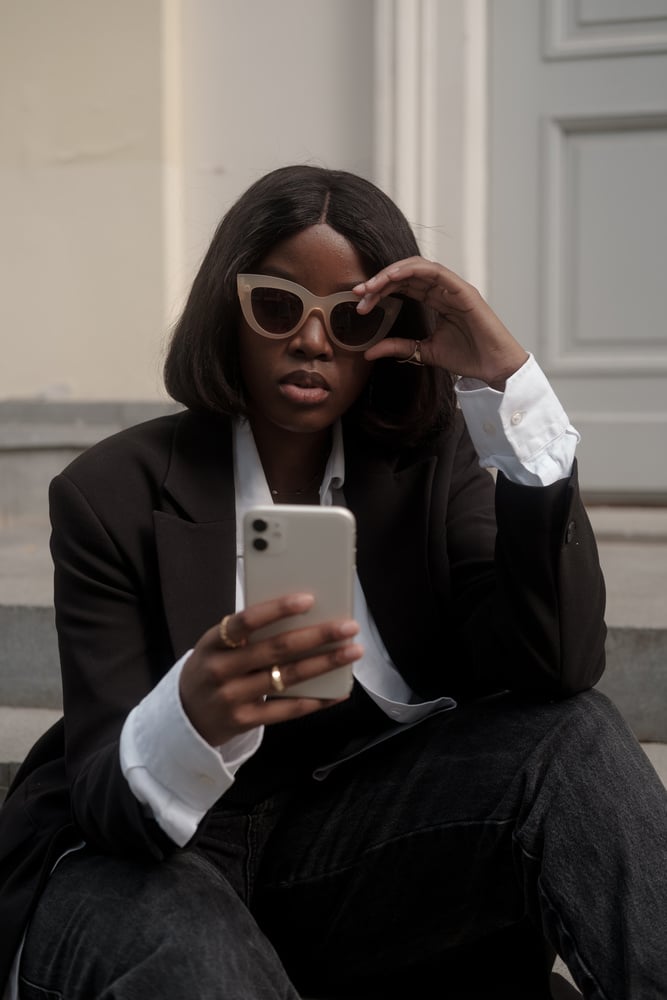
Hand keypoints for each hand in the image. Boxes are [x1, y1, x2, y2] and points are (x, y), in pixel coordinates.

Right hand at [179, 593, 361, 746]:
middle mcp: (221, 669)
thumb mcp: (216, 647)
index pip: (246, 620)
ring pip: (287, 677)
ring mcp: (232, 698)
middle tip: (348, 626)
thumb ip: (248, 633)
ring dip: (325, 663)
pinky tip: (338, 690)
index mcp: (213, 642)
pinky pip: (287, 709)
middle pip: (277, 649)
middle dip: (318, 636)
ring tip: (352, 651)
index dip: (278, 609)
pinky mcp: (245, 721)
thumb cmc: (212, 669)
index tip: (309, 599)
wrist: (184, 718)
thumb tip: (302, 615)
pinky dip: (316, 699)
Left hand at [354, 257, 528, 389]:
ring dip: (391, 274)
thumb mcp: (424, 352)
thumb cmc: (468, 358)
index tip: (359, 303)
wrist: (494, 368)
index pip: (403, 286)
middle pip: (406, 275)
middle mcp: (444, 290)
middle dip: (380, 282)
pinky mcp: (464, 290)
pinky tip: (392, 277)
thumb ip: (399, 347)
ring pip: (418, 268)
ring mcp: (454, 288)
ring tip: (370, 286)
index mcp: (436, 300)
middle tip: (358, 293)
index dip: (380, 290)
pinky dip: (413, 271)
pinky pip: (436, 272)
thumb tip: (368, 351)